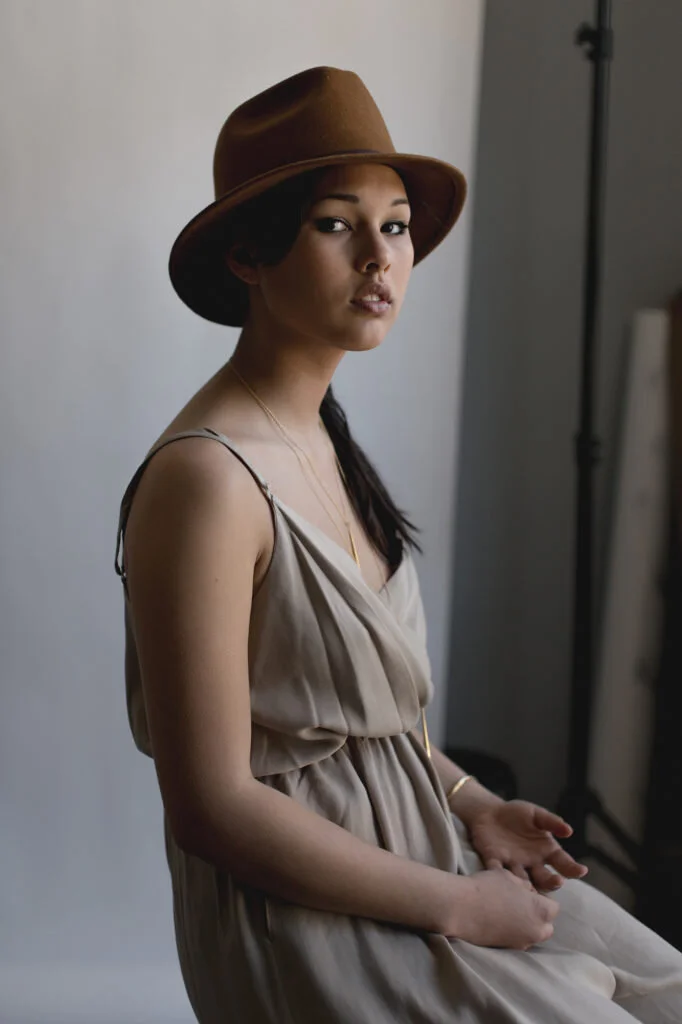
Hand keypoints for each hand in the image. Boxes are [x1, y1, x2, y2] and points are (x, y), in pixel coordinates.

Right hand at [442, 867, 559, 949]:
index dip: (542, 899)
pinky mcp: (508, 951)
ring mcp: (523, 943)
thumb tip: (529, 893)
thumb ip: (524, 886)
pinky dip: (514, 933)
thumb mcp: (509, 876)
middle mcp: (537, 931)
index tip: (528, 894)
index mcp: (542, 911)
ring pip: (532, 935)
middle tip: (520, 905)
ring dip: (526, 926)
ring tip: (508, 914)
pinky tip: (499, 922)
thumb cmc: (487, 887)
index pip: (554, 908)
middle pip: (546, 926)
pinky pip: (518, 941)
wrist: (462, 908)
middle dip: (538, 917)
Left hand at [466, 800, 588, 892]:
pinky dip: (499, 874)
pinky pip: (496, 870)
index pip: (563, 863)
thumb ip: (551, 822)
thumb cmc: (517, 814)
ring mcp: (513, 864)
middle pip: (545, 878)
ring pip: (523, 880)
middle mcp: (532, 863)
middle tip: (558, 881)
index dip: (572, 868)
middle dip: (552, 881)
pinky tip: (502, 876)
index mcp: (546, 851)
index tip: (581, 871)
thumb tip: (569, 831)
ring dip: (527, 886)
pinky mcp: (494, 861)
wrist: (490, 813)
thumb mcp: (536, 814)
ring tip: (532, 888)